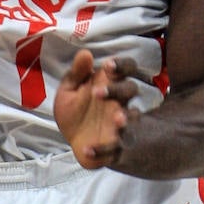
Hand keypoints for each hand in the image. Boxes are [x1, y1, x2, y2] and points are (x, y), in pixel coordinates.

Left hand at [54, 50, 141, 168]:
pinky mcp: (117, 148)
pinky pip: (116, 150)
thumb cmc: (75, 110)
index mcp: (110, 84)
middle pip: (131, 90)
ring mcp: (121, 125)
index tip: (108, 66)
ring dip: (127, 119)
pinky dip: (103, 150)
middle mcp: (120, 102)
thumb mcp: (69, 91)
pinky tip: (88, 149)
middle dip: (118, 89)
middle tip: (98, 93)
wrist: (75, 141)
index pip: (127, 68)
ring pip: (133, 119)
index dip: (122, 65)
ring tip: (117, 119)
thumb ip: (76, 73)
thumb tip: (85, 53)